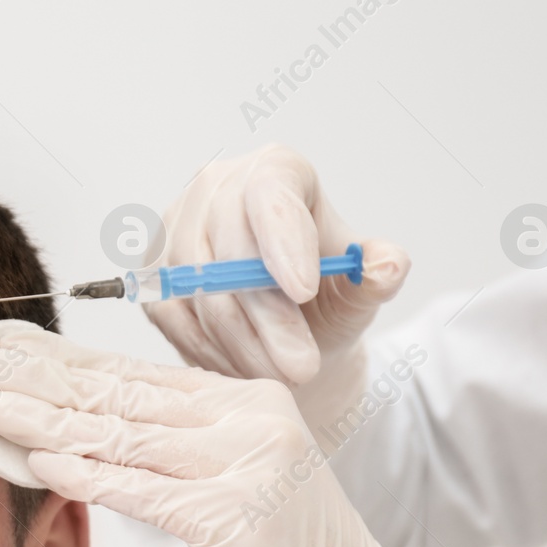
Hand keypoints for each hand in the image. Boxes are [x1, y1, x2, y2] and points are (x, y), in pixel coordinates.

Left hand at [0, 323, 383, 546]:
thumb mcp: (236, 475)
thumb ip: (177, 442)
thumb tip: (86, 418)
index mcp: (251, 400)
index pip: (142, 374)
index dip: (71, 362)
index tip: (15, 352)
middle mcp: (252, 421)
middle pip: (128, 396)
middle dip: (48, 382)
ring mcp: (247, 467)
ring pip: (127, 438)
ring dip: (51, 424)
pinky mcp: (233, 519)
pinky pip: (142, 492)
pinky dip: (87, 476)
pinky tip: (42, 461)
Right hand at [142, 145, 409, 394]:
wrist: (282, 325)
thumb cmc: (323, 296)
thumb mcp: (358, 289)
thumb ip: (377, 275)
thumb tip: (391, 265)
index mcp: (276, 171)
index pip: (270, 196)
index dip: (283, 243)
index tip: (303, 292)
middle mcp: (216, 186)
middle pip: (229, 253)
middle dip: (267, 319)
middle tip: (302, 367)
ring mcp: (176, 228)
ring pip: (200, 293)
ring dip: (243, 345)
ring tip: (282, 376)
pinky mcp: (155, 272)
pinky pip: (175, 317)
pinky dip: (212, 351)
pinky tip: (246, 367)